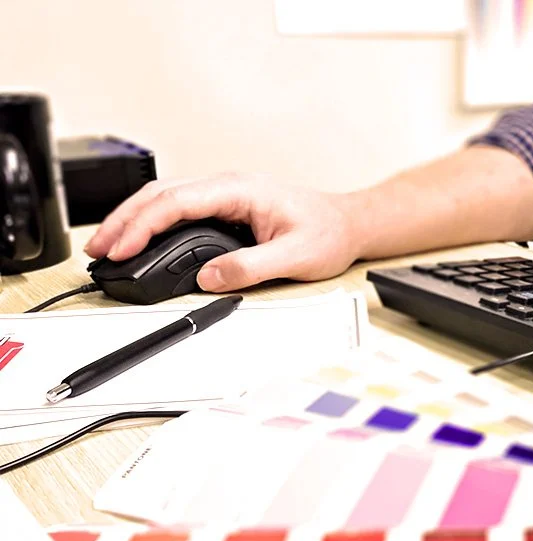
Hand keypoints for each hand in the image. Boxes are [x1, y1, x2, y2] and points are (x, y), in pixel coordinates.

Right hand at [84, 172, 364, 291]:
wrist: (348, 224)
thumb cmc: (328, 234)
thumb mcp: (296, 257)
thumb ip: (252, 267)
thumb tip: (209, 278)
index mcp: (242, 189)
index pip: (178, 201)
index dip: (143, 224)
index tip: (122, 248)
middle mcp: (229, 186)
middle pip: (162, 194)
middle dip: (125, 219)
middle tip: (98, 249)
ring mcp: (226, 194)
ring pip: (166, 198)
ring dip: (134, 219)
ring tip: (109, 245)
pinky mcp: (226, 206)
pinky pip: (179, 208)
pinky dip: (153, 222)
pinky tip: (140, 238)